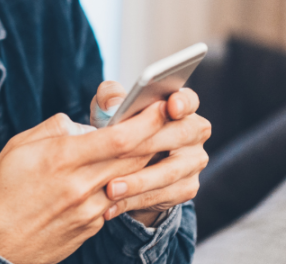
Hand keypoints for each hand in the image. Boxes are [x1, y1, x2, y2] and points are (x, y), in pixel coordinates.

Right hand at [0, 104, 167, 263]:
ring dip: (142, 162)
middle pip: (135, 159)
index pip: (118, 138)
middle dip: (155, 137)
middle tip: (166, 121)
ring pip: (130, 180)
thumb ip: (53, 130)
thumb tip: (82, 126)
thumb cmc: (0, 192)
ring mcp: (89, 210)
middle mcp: (80, 185)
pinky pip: (115, 200)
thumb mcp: (17, 147)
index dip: (145, 121)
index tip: (158, 107)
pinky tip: (116, 177)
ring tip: (146, 146)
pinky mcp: (91, 227)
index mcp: (61, 159)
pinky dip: (121, 185)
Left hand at [92, 81, 210, 225]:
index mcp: (179, 106)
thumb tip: (112, 102)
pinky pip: (163, 196)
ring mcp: (194, 161)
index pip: (188, 100)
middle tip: (117, 154)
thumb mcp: (109, 109)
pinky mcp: (188, 187)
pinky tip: (112, 205)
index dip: (182, 102)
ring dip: (137, 182)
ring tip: (111, 189)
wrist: (126, 164)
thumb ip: (110, 97)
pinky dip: (135, 200)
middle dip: (145, 146)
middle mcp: (194, 132)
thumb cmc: (119, 126)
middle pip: (177, 136)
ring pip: (168, 172)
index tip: (170, 107)